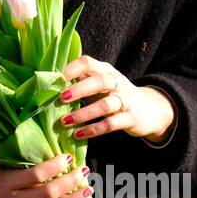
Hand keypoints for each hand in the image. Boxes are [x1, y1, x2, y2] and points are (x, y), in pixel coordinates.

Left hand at [58, 55, 174, 144]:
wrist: (149, 109)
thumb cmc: (113, 95)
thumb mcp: (99, 85)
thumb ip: (80, 81)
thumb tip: (47, 82)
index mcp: (104, 70)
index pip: (88, 63)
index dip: (72, 68)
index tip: (55, 78)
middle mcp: (116, 82)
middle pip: (100, 81)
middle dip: (79, 89)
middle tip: (60, 98)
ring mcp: (125, 100)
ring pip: (105, 105)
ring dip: (83, 114)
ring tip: (65, 122)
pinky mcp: (131, 118)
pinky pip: (111, 124)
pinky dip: (93, 129)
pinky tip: (78, 134)